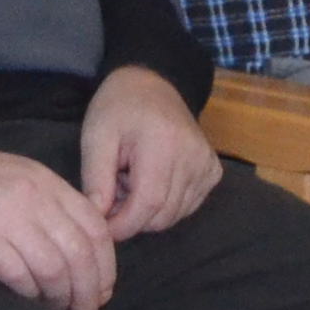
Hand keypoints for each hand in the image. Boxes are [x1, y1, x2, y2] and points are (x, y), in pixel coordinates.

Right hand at [0, 146, 119, 309]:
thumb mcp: (21, 180)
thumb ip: (53, 206)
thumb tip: (84, 252)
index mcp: (48, 182)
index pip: (95, 228)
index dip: (105, 266)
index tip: (103, 291)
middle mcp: (32, 197)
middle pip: (79, 253)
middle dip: (88, 291)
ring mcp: (5, 215)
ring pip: (53, 267)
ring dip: (61, 298)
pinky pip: (18, 274)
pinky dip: (31, 294)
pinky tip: (30, 303)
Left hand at [80, 65, 222, 240]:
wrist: (151, 84)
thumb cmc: (118, 108)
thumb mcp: (96, 138)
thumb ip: (96, 180)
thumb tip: (98, 219)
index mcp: (163, 145)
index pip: (148, 203)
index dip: (124, 224)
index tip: (103, 226)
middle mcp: (193, 157)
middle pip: (163, 214)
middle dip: (133, 217)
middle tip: (113, 194)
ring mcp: (207, 165)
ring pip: (175, 215)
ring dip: (148, 211)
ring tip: (131, 182)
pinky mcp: (212, 171)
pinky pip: (188, 206)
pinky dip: (166, 205)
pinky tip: (151, 181)